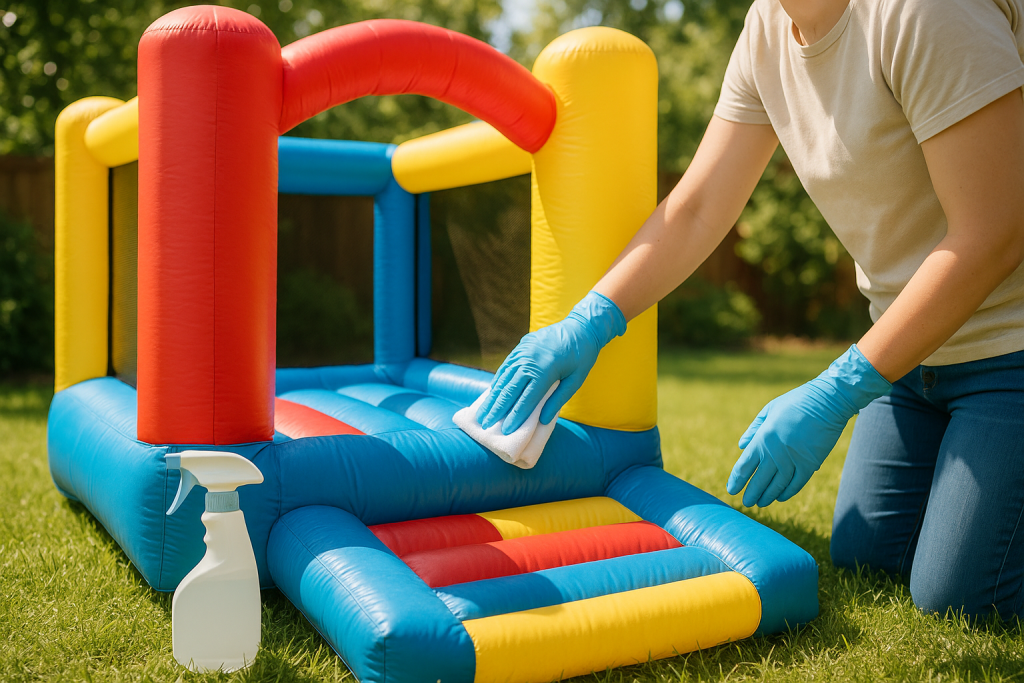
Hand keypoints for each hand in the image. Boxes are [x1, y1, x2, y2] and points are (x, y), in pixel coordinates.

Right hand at [476, 291, 625, 433]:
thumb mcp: (576, 380)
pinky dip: (497, 381)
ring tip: (482, 412)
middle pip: (509, 389)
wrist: (580, 327)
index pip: (526, 399)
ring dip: (492, 397)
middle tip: (485, 425)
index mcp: (545, 370)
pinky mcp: (520, 347)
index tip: (506, 431)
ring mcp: (523, 351)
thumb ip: (558, 400)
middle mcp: (529, 360)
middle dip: (496, 409)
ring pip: (503, 378)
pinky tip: (492, 393)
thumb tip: (543, 421)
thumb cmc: (582, 357)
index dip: (515, 416)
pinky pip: (506, 367)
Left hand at [726, 345, 890, 506]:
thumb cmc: (796, 402)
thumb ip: (754, 429)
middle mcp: (776, 452)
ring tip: (761, 503)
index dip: (737, 480)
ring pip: (777, 485)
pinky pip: (796, 483)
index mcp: (763, 438)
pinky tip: (780, 498)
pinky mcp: (810, 464)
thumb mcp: (769, 410)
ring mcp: (794, 460)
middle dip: (752, 493)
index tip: (731, 490)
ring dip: (768, 496)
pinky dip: (787, 492)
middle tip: (746, 503)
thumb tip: (741, 446)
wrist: (827, 402)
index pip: (745, 465)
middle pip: (760, 480)